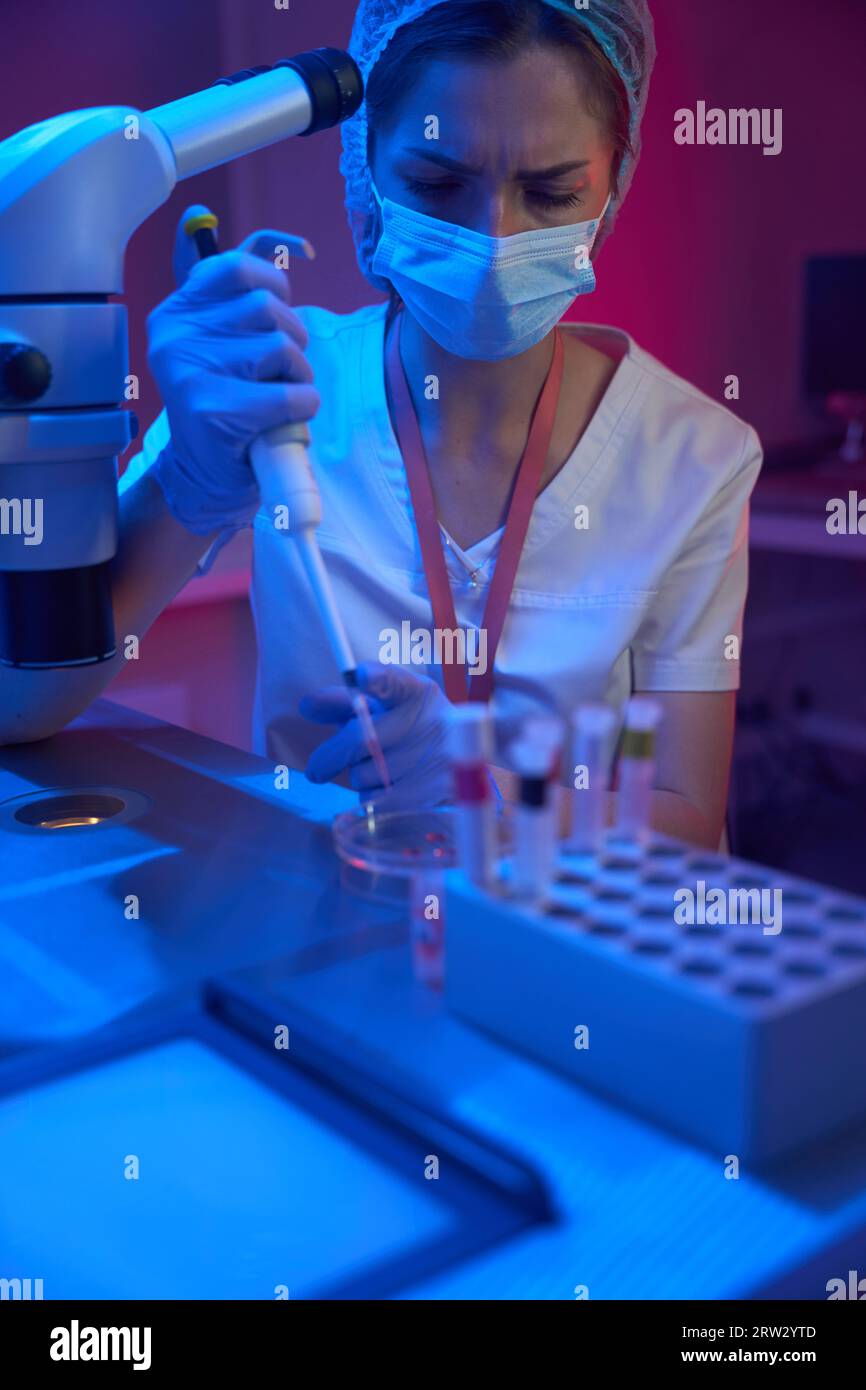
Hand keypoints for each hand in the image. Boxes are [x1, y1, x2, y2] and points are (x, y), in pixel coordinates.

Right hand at [146, 206, 319, 534]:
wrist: (203, 475)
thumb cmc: (224, 402)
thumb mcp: (222, 342)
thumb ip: (244, 294)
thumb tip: (296, 244)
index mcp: (176, 312)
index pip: (235, 267)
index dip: (273, 280)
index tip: (283, 303)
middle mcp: (175, 336)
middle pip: (266, 307)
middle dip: (293, 337)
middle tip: (286, 368)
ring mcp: (190, 372)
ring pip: (280, 346)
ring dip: (300, 373)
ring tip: (285, 393)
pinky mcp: (214, 410)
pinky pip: (289, 393)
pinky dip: (304, 405)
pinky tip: (289, 417)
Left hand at [300, 663, 452, 810]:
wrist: (462, 769)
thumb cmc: (409, 732)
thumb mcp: (384, 710)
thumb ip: (344, 704)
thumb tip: (306, 705)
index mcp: (416, 694)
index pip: (396, 683)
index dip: (378, 679)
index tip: (362, 675)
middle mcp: (428, 723)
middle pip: (359, 739)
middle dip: (329, 756)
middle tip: (316, 770)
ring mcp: (432, 762)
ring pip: (362, 776)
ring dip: (359, 777)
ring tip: (384, 771)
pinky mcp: (430, 798)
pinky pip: (375, 803)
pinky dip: (373, 799)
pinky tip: (394, 790)